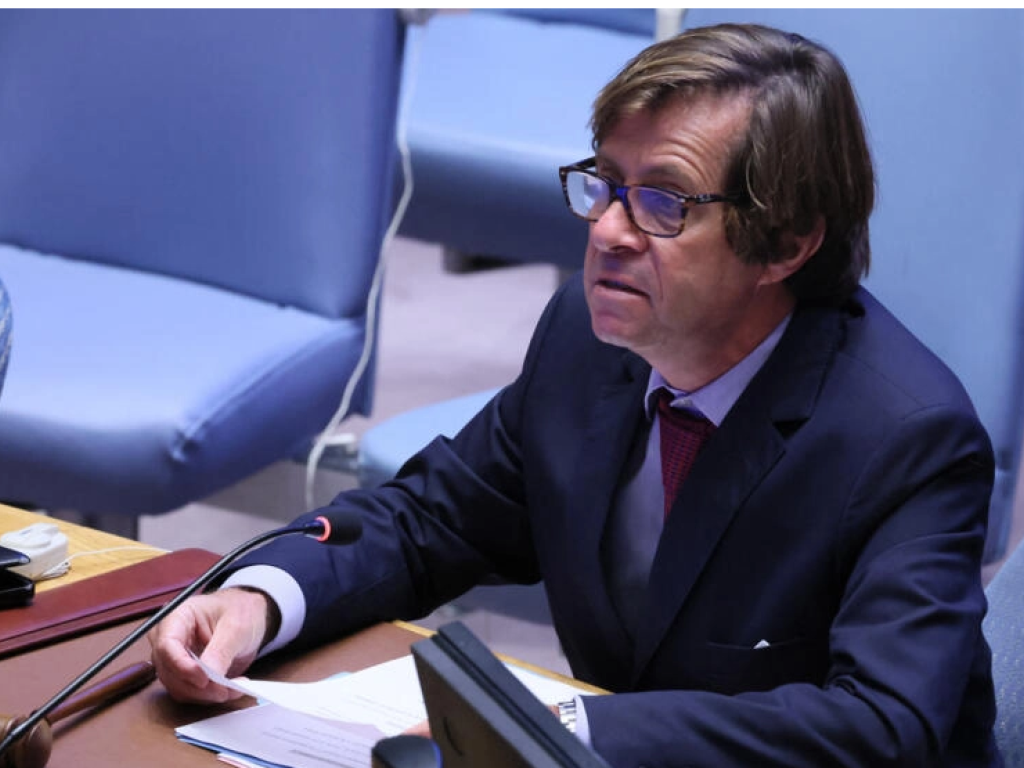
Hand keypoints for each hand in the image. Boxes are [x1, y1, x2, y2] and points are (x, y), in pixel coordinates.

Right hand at [147, 587, 270, 703]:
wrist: (249, 616)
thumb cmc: (240, 610)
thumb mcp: (237, 626)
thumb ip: (221, 650)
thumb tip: (208, 676)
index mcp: (177, 617)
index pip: (166, 646)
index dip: (182, 666)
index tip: (204, 679)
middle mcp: (169, 638)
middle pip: (169, 671)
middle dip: (197, 686)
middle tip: (225, 690)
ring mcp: (174, 658)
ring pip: (178, 687)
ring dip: (205, 694)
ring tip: (233, 689)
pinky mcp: (184, 673)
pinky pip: (189, 692)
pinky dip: (208, 696)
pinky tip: (229, 689)